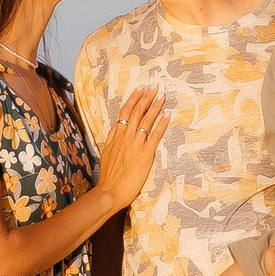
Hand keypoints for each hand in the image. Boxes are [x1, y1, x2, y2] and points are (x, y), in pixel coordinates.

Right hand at [96, 88, 166, 211]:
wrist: (110, 191)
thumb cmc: (109, 177)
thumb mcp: (106, 154)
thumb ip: (113, 141)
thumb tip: (116, 130)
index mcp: (116, 137)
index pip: (124, 113)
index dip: (133, 99)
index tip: (140, 89)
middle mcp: (125, 137)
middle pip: (136, 111)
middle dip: (146, 97)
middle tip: (154, 84)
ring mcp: (135, 145)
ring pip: (145, 120)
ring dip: (154, 105)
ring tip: (162, 94)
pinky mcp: (145, 154)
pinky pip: (155, 135)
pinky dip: (161, 123)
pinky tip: (167, 114)